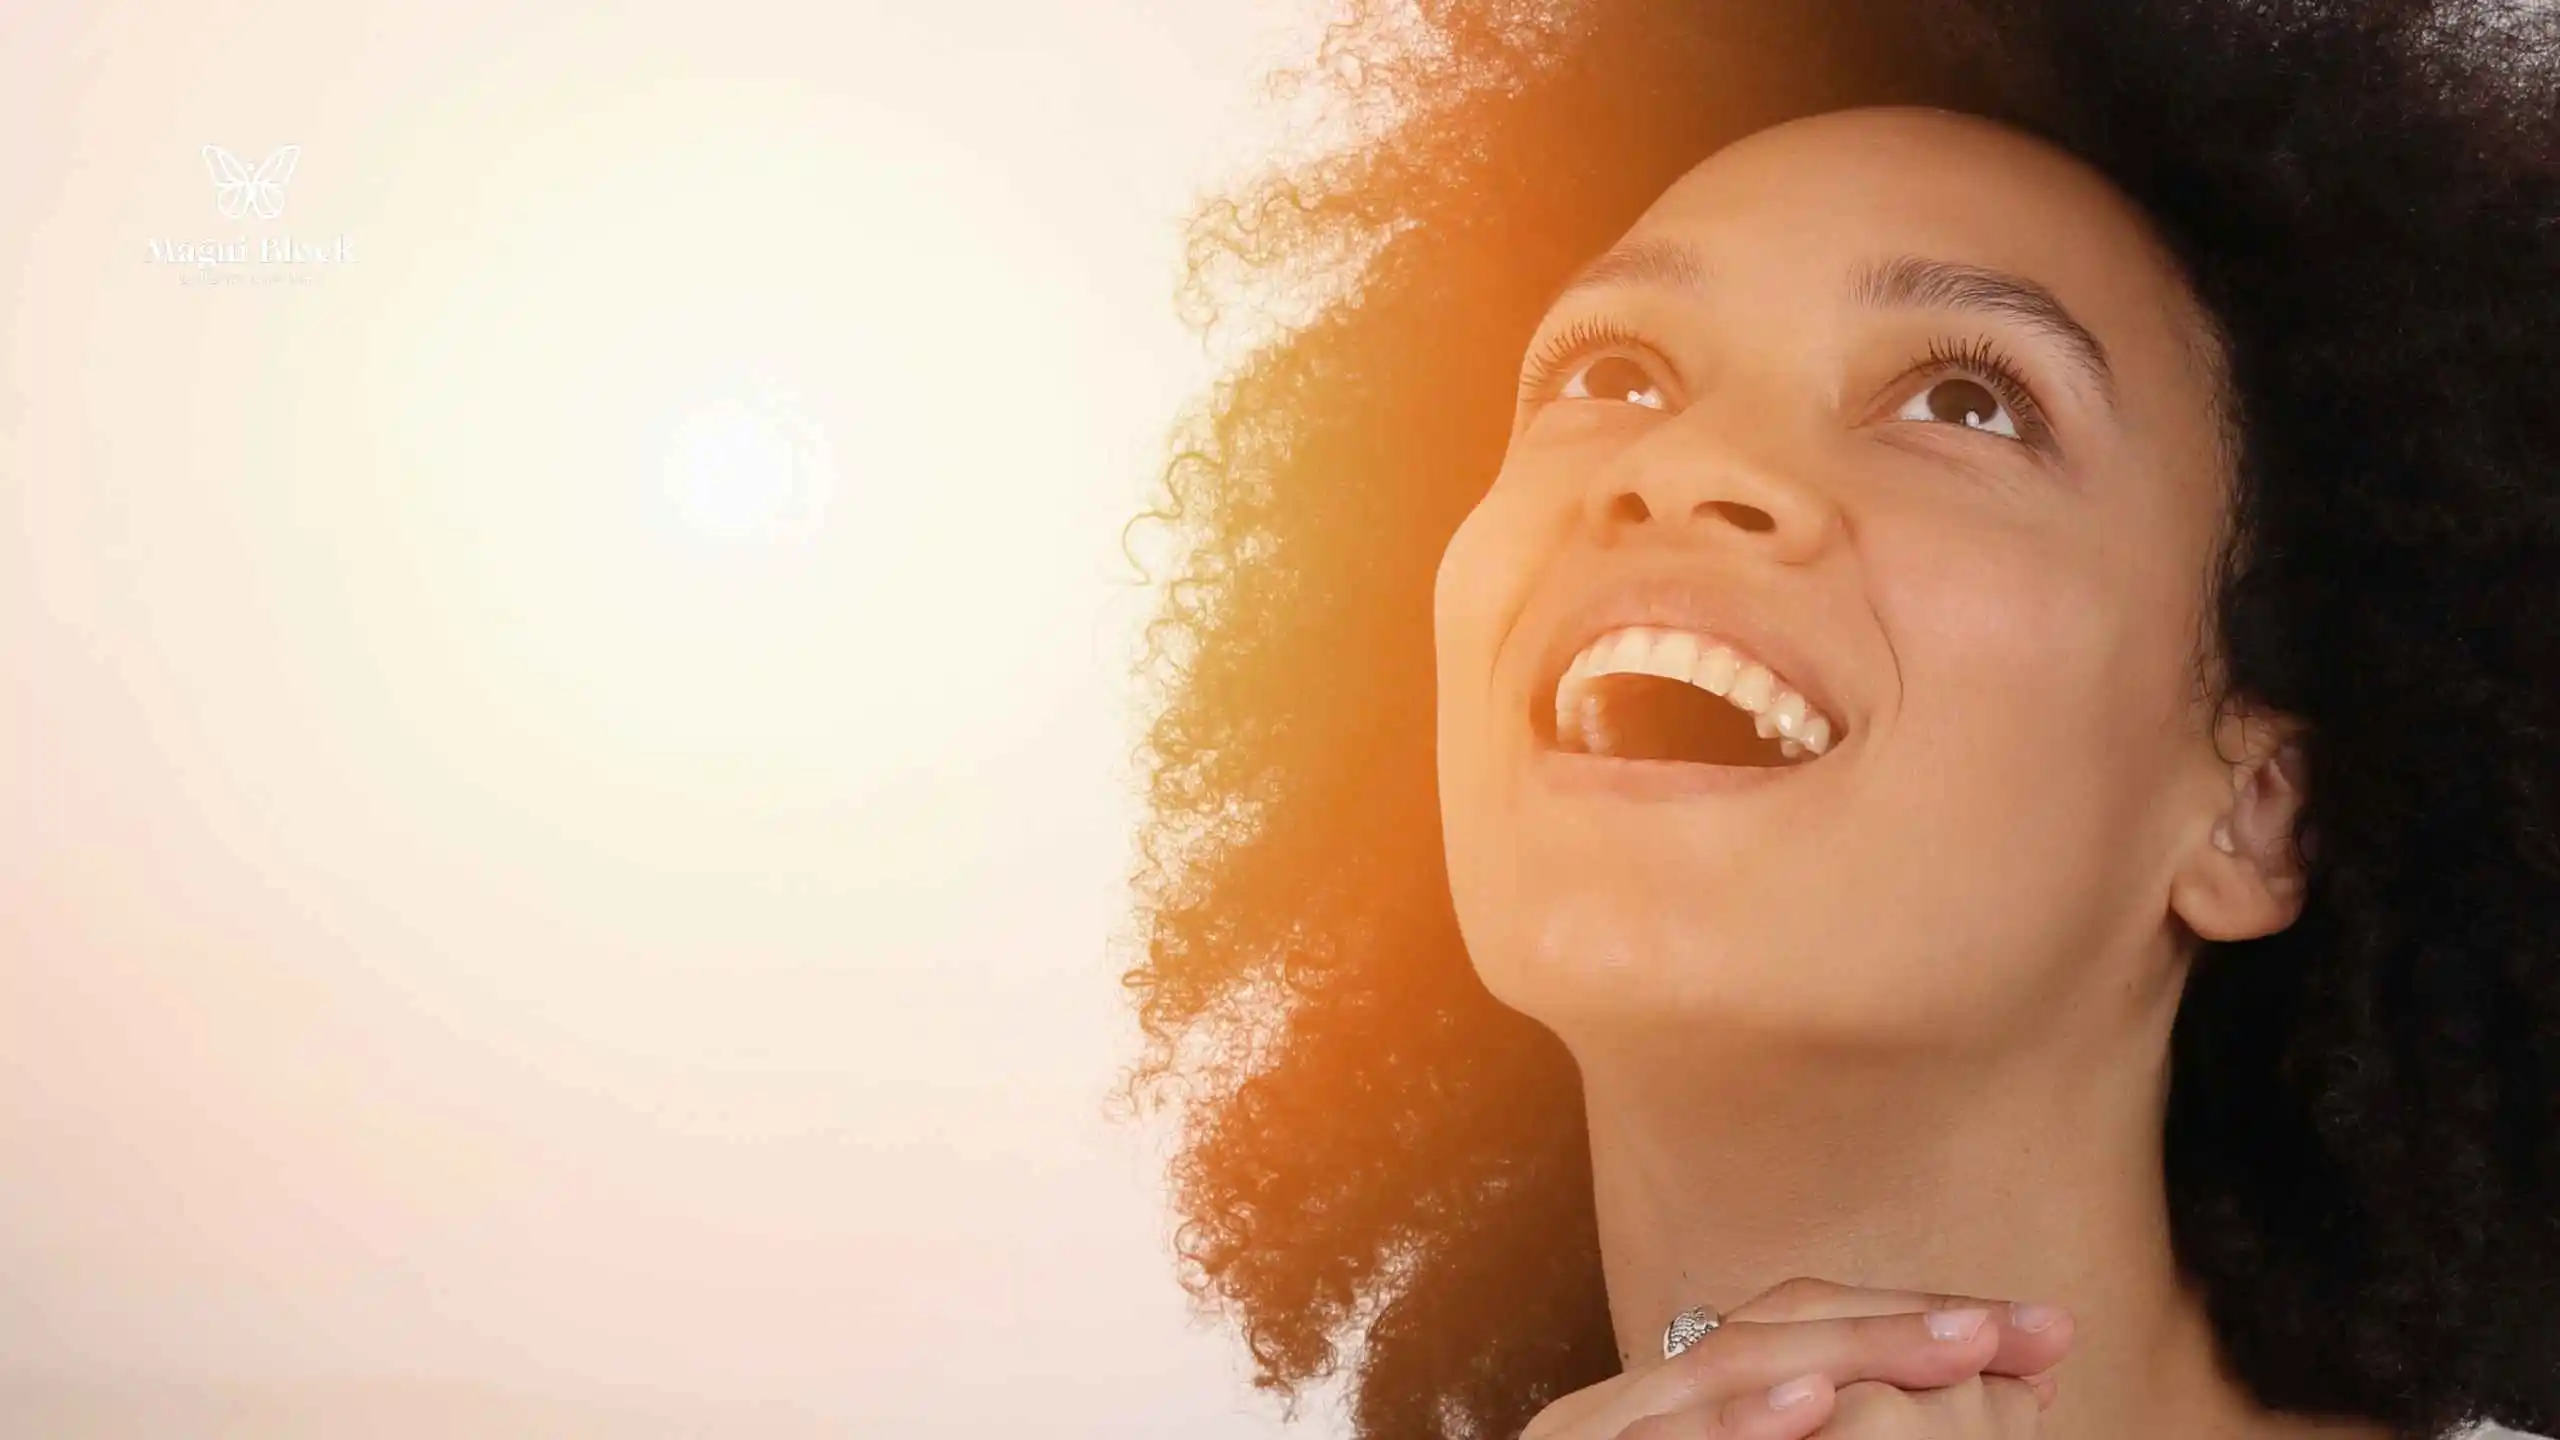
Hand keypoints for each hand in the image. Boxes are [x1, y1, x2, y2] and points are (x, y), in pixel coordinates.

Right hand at [1517, 1276, 2075, 1439]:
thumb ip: (1842, 1431)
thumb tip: (2016, 1397)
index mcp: (1668, 1407)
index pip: (1794, 1324)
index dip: (1913, 1319)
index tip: (2039, 1336)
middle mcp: (1621, 1408)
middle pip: (1768, 1330)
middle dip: (1905, 1325)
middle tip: (2020, 1329)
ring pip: (1720, 1373)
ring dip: (1845, 1355)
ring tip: (1956, 1346)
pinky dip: (1740, 1427)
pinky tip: (1812, 1407)